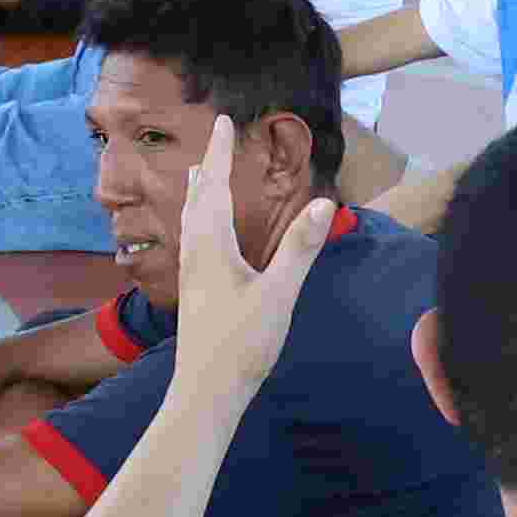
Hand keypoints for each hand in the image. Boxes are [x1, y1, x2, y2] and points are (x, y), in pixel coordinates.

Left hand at [171, 123, 335, 378]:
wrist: (205, 393)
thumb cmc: (241, 345)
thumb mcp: (278, 295)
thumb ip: (300, 248)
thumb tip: (325, 203)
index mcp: (211, 247)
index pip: (213, 187)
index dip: (220, 154)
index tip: (223, 123)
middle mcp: (195, 256)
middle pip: (198, 201)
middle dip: (208, 169)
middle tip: (214, 142)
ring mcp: (191, 277)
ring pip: (191, 222)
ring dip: (198, 195)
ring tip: (199, 178)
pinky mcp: (195, 295)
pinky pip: (193, 243)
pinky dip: (198, 221)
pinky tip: (204, 238)